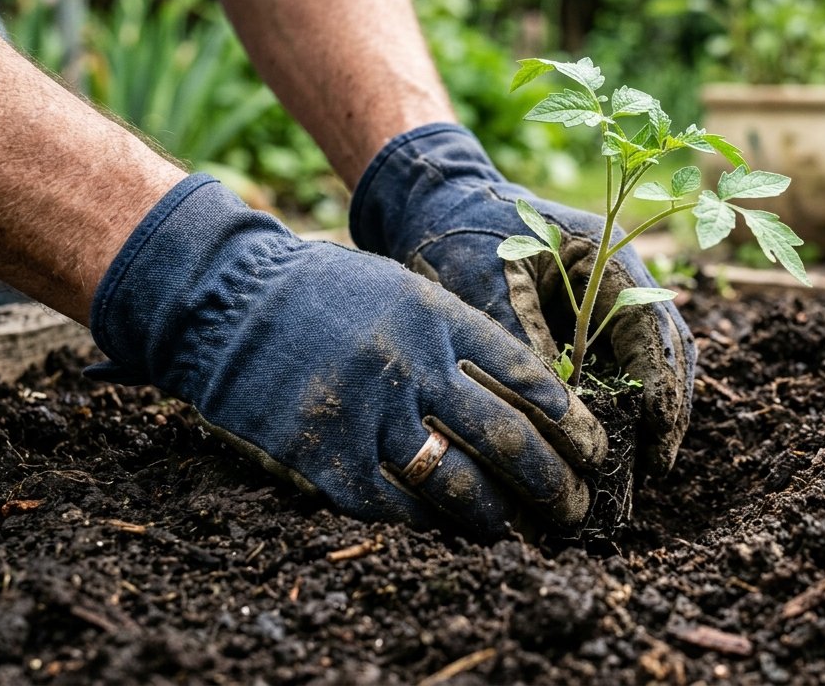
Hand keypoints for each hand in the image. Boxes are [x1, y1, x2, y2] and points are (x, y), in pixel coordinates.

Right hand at [85, 175, 606, 537]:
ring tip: (518, 530)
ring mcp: (369, 414)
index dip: (572, 424)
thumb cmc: (330, 293)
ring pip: (457, 484)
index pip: (531, 379)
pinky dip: (428, 523)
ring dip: (498, 517)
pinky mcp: (327, 456)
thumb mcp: (410, 292)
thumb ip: (464, 339)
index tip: (594, 452)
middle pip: (506, 439)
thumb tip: (533, 396)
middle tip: (573, 509)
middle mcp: (413, 367)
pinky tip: (447, 529)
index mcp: (441, 318)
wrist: (230, 300)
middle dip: (551, 483)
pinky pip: (395, 506)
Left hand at [349, 124, 695, 475]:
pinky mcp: (587, 321)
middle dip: (666, 409)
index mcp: (606, 255)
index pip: (654, 328)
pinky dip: (620, 405)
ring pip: (651, 361)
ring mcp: (608, 298)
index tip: (656, 437)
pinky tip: (609, 446)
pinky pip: (618, 367)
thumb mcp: (483, 282)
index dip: (661, 386)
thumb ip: (521, 338)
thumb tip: (554, 411)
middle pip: (667, 348)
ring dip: (651, 411)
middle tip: (655, 467)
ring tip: (643, 467)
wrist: (431, 203)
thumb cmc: (456, 234)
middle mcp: (620, 276)